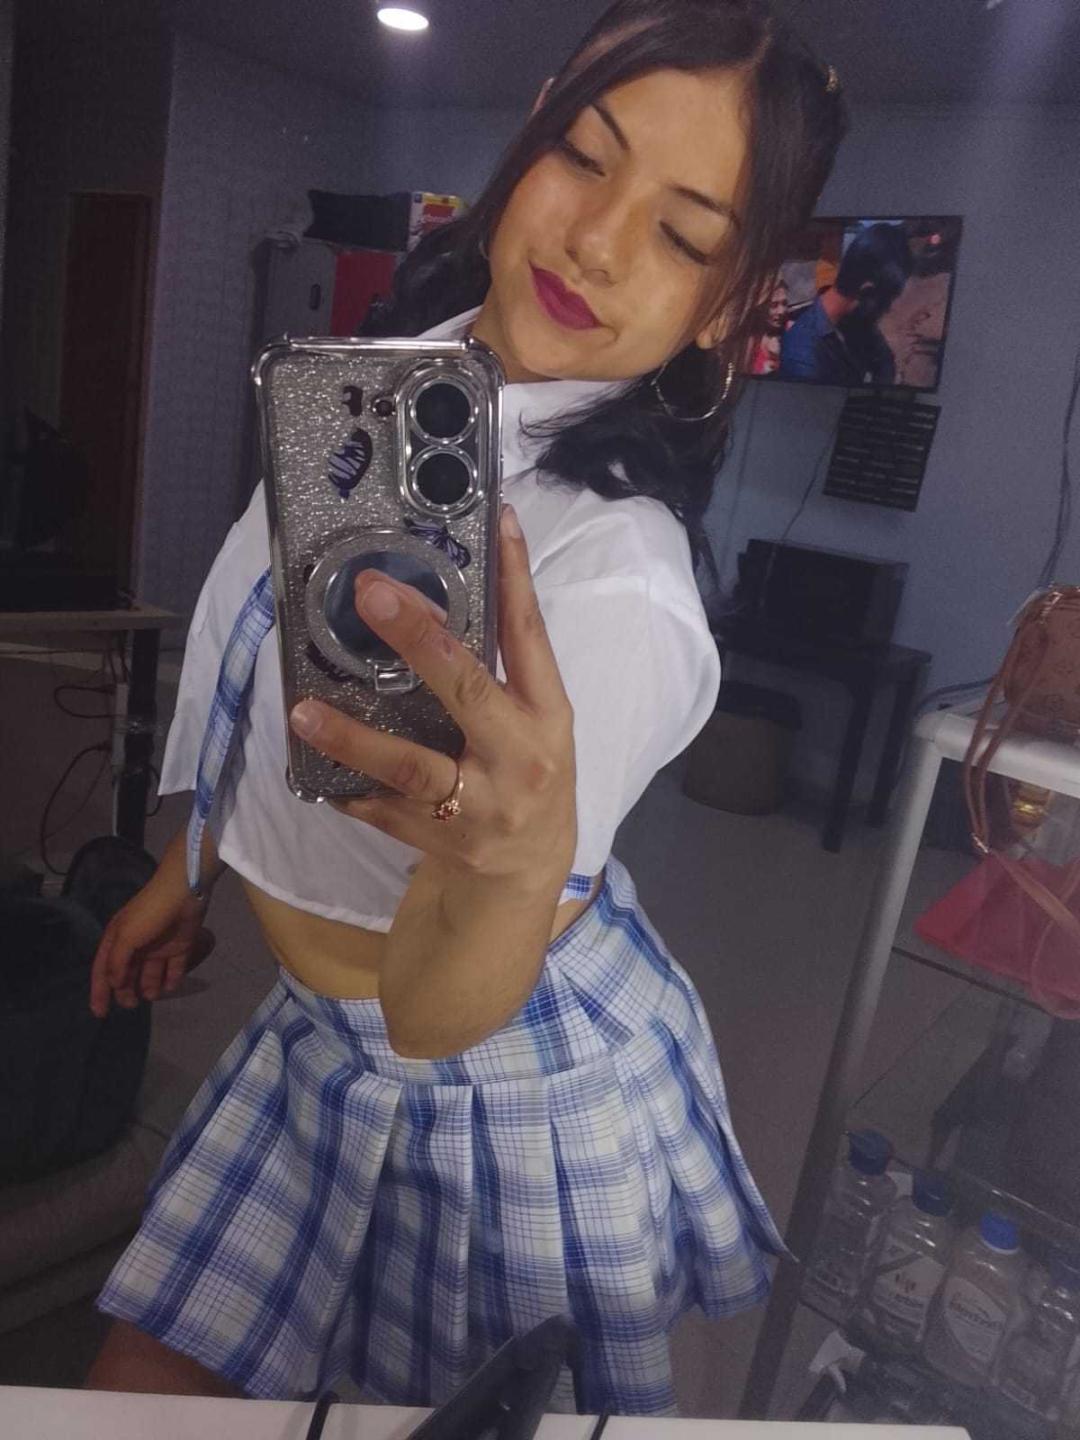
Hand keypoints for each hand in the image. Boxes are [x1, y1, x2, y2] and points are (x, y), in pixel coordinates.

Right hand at [89, 877, 214, 1016]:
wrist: (183, 893)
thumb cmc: (149, 913)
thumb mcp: (125, 936)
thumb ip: (117, 962)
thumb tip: (113, 983)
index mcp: (118, 939)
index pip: (104, 970)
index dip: (100, 991)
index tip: (100, 1013)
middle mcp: (137, 945)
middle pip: (127, 975)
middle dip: (126, 991)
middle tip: (131, 1005)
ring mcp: (158, 946)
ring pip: (150, 974)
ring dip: (149, 987)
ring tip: (151, 994)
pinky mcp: (179, 946)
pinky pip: (174, 968)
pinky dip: (172, 979)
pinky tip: (170, 986)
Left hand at [289, 504, 575, 897]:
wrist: (527, 874)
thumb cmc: (529, 777)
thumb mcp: (536, 722)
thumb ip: (504, 670)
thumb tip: (448, 591)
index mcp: (548, 717)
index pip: (532, 637)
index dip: (515, 578)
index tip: (496, 523)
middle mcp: (517, 758)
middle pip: (467, 691)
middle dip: (418, 639)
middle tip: (372, 594)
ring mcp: (475, 804)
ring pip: (411, 766)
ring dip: (354, 737)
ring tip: (304, 710)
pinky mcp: (435, 838)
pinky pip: (379, 809)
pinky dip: (344, 786)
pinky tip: (309, 768)